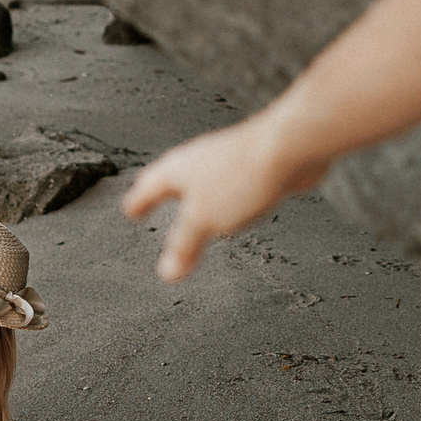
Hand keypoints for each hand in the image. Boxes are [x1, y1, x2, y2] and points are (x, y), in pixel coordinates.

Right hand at [124, 110, 329, 281]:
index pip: (146, 187)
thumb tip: (167, 272)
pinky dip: (221, 197)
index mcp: (176, 170)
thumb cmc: (242, 174)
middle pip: (170, 177)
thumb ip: (183, 246)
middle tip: (150, 201)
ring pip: (199, 178)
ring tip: (192, 210)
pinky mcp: (249, 164)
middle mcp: (196, 160)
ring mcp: (223, 160)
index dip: (137, 202)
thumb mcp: (203, 221)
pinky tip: (233, 206)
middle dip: (160, 192)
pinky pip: (226, 183)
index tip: (131, 211)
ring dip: (192, 194)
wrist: (289, 148)